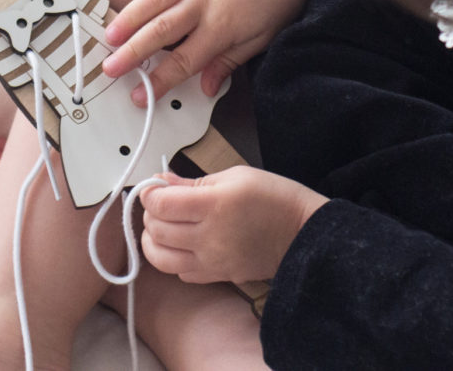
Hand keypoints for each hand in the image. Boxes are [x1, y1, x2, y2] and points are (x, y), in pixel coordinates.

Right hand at [102, 0, 322, 104]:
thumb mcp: (260, 38)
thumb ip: (228, 63)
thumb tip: (205, 88)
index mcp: (222, 26)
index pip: (183, 61)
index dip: (159, 81)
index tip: (141, 96)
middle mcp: (202, 1)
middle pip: (159, 32)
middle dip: (131, 53)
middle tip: (109, 68)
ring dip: (128, 18)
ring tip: (109, 36)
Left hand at [140, 166, 328, 284]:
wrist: (303, 233)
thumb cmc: (273, 197)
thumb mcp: (234, 176)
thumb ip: (192, 182)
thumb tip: (161, 181)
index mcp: (213, 205)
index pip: (160, 204)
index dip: (149, 193)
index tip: (153, 187)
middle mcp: (208, 237)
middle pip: (155, 230)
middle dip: (149, 213)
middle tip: (161, 203)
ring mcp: (212, 261)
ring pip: (160, 258)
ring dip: (154, 240)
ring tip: (164, 226)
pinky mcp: (217, 276)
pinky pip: (181, 273)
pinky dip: (173, 259)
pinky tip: (183, 244)